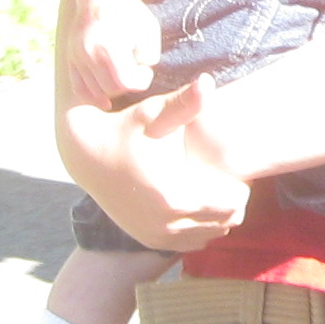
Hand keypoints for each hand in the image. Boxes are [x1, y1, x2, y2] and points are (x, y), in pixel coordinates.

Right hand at [63, 77, 251, 250]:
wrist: (84, 156)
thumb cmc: (123, 130)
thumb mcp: (152, 114)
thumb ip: (184, 103)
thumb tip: (207, 81)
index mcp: (175, 197)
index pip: (234, 204)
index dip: (240, 186)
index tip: (230, 167)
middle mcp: (167, 224)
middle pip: (227, 222)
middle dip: (232, 200)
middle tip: (222, 176)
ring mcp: (157, 236)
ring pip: (211, 235)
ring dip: (217, 215)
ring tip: (209, 187)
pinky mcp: (149, 239)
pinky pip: (191, 242)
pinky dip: (200, 227)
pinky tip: (194, 202)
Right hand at [68, 0, 159, 108]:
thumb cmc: (130, 12)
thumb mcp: (149, 30)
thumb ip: (149, 54)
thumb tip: (141, 71)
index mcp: (110, 46)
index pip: (126, 82)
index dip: (141, 81)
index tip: (145, 69)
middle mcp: (89, 54)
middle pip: (110, 89)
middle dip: (126, 86)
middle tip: (134, 72)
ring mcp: (77, 57)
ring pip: (94, 91)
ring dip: (111, 91)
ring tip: (121, 77)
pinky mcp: (71, 58)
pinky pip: (78, 87)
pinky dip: (91, 96)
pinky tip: (104, 101)